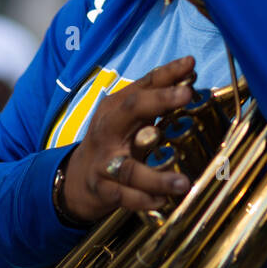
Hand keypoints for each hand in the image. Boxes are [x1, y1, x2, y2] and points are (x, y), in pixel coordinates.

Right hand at [60, 56, 195, 223]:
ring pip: (130, 168)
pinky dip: (143, 200)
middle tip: (186, 95)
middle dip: (159, 100)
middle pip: (131, 110)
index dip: (167, 74)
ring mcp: (104, 161)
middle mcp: (108, 129)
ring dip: (157, 177)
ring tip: (183, 183)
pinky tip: (162, 201)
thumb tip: (189, 68)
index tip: (190, 65)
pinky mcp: (103, 190)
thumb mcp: (128, 114)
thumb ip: (156, 92)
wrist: (76, 179)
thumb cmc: (112, 140)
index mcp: (116, 108)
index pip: (143, 85)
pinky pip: (123, 196)